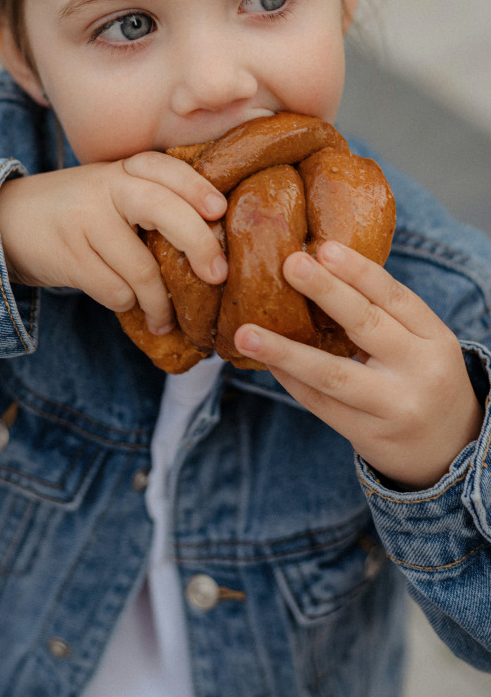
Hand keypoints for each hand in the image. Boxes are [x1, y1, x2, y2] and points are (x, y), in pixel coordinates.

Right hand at [0, 153, 227, 334]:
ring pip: (142, 268)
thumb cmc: (76, 210)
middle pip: (164, 211)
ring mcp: (85, 221)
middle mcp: (104, 187)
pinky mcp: (69, 256)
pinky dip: (127, 303)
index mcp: (122, 169)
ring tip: (165, 317)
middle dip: (200, 245)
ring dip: (159, 301)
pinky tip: (128, 305)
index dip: (197, 188)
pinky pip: (115, 291)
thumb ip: (150, 201)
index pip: (165, 168)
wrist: (6, 221)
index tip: (220, 211)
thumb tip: (211, 244)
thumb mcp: (109, 190)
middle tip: (218, 275)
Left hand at [234, 240, 483, 489]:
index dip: (359, 271)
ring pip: (332, 374)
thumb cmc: (423, 378)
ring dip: (285, 351)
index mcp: (434, 338)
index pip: (395, 296)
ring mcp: (394, 406)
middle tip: (289, 264)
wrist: (450, 449)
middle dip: (325, 291)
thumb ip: (383, 313)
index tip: (324, 247)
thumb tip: (317, 266)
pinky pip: (320, 403)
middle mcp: (419, 370)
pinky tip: (265, 360)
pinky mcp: (369, 436)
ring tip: (246, 333)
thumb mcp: (421, 342)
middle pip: (366, 324)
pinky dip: (289, 379)